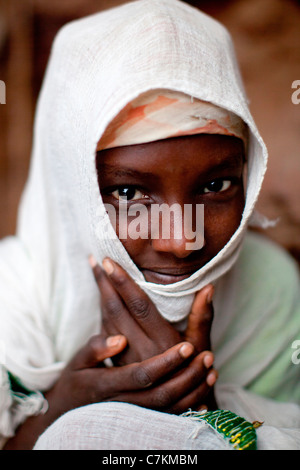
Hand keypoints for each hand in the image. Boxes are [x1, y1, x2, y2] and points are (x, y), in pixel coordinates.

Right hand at [4, 335, 211, 448]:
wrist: (67, 411)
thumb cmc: (76, 380)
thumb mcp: (77, 361)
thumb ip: (95, 348)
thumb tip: (120, 339)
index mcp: (107, 385)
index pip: (142, 375)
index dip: (166, 362)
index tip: (187, 347)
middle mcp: (122, 403)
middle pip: (161, 393)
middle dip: (187, 376)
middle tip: (207, 356)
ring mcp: (132, 415)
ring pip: (168, 408)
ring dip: (193, 390)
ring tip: (212, 370)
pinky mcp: (140, 420)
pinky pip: (168, 418)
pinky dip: (188, 409)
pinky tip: (204, 396)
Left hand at [90, 256, 214, 362]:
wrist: (179, 407)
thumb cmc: (195, 372)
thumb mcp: (202, 344)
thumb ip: (203, 315)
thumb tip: (208, 287)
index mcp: (161, 341)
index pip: (138, 305)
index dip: (123, 282)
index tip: (110, 261)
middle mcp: (140, 349)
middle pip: (116, 309)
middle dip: (104, 283)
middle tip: (95, 260)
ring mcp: (126, 357)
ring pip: (107, 320)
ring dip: (101, 294)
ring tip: (96, 271)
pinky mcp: (118, 362)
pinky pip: (105, 331)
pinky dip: (103, 310)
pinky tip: (102, 296)